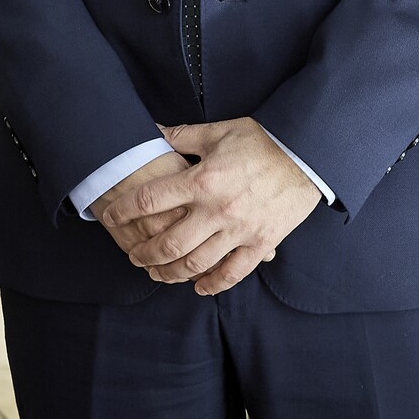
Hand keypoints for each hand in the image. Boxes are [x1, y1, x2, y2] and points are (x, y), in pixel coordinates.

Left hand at [99, 119, 321, 295]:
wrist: (306, 155)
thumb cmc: (262, 140)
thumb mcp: (219, 132)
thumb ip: (184, 137)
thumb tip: (155, 132)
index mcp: (202, 180)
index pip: (151, 200)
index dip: (125, 210)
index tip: (111, 215)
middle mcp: (216, 210)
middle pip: (168, 243)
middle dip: (144, 253)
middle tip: (133, 255)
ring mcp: (239, 230)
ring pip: (196, 263)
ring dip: (171, 273)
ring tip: (157, 273)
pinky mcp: (260, 243)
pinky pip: (232, 272)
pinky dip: (212, 284)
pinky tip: (198, 287)